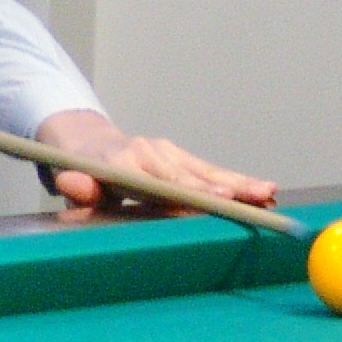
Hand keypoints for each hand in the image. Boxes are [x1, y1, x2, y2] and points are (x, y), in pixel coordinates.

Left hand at [37, 110, 275, 212]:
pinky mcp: (177, 156)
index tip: (217, 195)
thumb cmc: (80, 173)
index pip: (162, 182)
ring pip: (206, 170)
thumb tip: (75, 185)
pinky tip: (261, 188)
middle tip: (257, 197)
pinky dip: (234, 179)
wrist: (85, 144)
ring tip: (269, 193)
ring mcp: (166, 152)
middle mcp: (149, 152)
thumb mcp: (72, 182)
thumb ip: (77, 187)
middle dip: (226, 188)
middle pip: (192, 175)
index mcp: (125, 164)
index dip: (191, 190)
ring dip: (239, 183)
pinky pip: (207, 169)